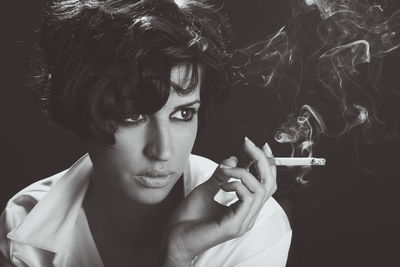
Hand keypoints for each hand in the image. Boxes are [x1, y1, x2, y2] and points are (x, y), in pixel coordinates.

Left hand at [162, 137, 276, 265]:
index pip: (265, 184)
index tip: (257, 146)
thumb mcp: (206, 189)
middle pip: (269, 184)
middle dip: (261, 160)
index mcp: (244, 208)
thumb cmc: (188, 219)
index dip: (266, 163)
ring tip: (225, 170)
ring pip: (260, 189)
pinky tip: (224, 184)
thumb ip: (221, 175)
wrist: (174, 239)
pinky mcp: (235, 225)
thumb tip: (233, 159)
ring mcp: (244, 221)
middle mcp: (248, 215)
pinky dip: (237, 184)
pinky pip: (247, 198)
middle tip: (248, 145)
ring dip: (243, 172)